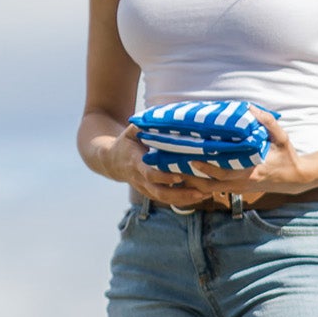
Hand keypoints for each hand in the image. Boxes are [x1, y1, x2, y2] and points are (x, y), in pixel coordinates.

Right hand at [87, 128, 214, 208]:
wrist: (111, 162)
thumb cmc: (126, 142)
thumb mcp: (131, 131)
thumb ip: (144, 126)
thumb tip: (161, 116)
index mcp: (136, 163)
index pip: (150, 174)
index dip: (164, 177)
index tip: (179, 176)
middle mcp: (140, 179)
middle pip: (160, 192)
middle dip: (180, 194)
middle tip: (200, 192)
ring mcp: (145, 188)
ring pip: (165, 199)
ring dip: (185, 199)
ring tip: (206, 195)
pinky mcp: (150, 193)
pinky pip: (167, 200)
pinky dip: (183, 200)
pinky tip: (200, 196)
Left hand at [152, 111, 314, 200]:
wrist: (294, 178)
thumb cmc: (287, 155)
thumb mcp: (281, 137)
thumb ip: (267, 122)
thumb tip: (249, 108)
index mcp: (252, 171)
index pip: (225, 173)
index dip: (208, 169)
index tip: (193, 160)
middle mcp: (242, 183)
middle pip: (211, 185)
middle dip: (192, 178)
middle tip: (174, 166)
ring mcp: (238, 188)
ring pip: (210, 190)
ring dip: (193, 182)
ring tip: (176, 170)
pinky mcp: (237, 190)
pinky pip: (215, 189)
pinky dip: (201, 183)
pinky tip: (189, 174)